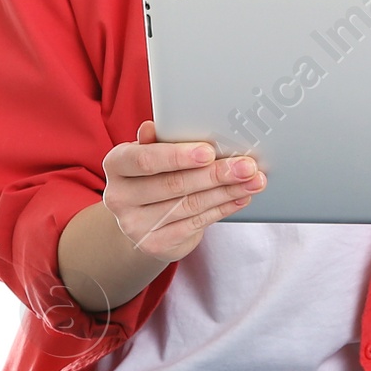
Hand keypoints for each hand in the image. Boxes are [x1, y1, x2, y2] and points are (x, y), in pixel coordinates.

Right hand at [100, 121, 267, 260]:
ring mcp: (134, 225)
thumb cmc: (151, 175)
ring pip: (190, 205)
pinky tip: (241, 198)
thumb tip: (153, 127)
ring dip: (227, 191)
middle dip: (215, 174)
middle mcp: (119, 196)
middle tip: (246, 165)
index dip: (178, 156)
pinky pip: (196, 223)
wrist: (141, 220)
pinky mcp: (154, 244)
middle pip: (174, 184)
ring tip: (253, 180)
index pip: (145, 160)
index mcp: (116, 164)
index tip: (209, 151)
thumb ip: (158, 141)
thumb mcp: (150, 153)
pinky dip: (223, 208)